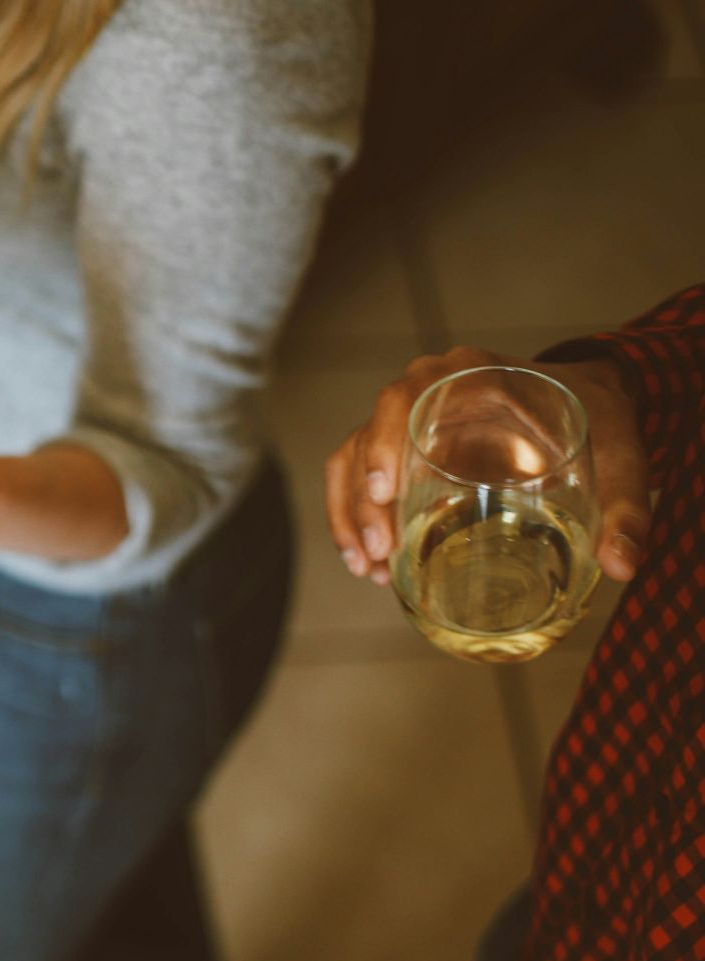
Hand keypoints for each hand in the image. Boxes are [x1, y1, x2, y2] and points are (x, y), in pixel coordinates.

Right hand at [325, 346, 649, 584]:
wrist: (584, 406)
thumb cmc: (595, 419)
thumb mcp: (620, 454)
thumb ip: (626, 506)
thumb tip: (621, 564)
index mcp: (473, 376)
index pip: (408, 396)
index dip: (385, 440)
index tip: (384, 491)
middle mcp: (429, 391)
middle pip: (369, 433)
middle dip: (362, 496)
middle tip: (382, 549)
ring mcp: (409, 422)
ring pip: (352, 458)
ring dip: (349, 515)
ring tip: (368, 568)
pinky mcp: (402, 451)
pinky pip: (356, 477)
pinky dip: (351, 519)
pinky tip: (366, 563)